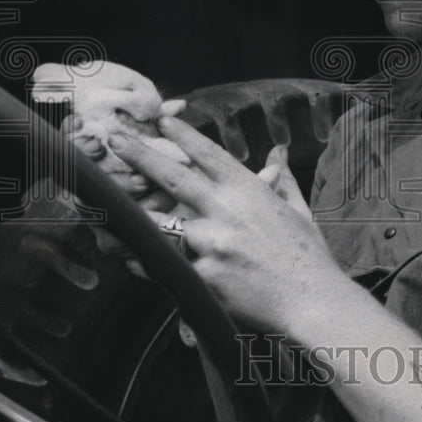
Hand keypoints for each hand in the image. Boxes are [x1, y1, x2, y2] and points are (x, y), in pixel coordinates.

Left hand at [106, 116, 344, 333]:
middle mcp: (227, 211)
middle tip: (116, 140)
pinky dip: (146, 260)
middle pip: (174, 177)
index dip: (182, 134)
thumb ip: (283, 180)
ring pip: (159, 223)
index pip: (209, 154)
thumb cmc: (309, 258)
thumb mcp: (299, 211)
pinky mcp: (203, 276)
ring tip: (107, 206)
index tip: (161, 119)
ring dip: (134, 216)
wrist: (314, 302)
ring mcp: (212, 244)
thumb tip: (277, 152)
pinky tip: (130, 256)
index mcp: (249, 191)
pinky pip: (164, 265)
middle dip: (141, 155)